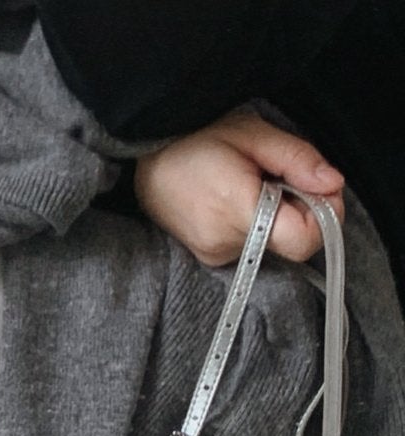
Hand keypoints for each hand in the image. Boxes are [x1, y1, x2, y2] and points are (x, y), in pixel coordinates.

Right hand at [133, 108, 345, 266]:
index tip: (323, 191)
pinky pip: (250, 246)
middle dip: (298, 210)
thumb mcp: (253, 134)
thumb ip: (298, 160)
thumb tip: (334, 184)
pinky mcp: (208, 257)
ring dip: (275, 216)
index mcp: (238, 211)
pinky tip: (235, 198)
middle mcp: (225, 243)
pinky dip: (255, 224)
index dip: (324, 217)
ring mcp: (214, 255)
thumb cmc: (196, 138)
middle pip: (289, 242)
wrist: (144, 158)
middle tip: (279, 176)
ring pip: (271, 244)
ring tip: (249, 184)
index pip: (302, 240)